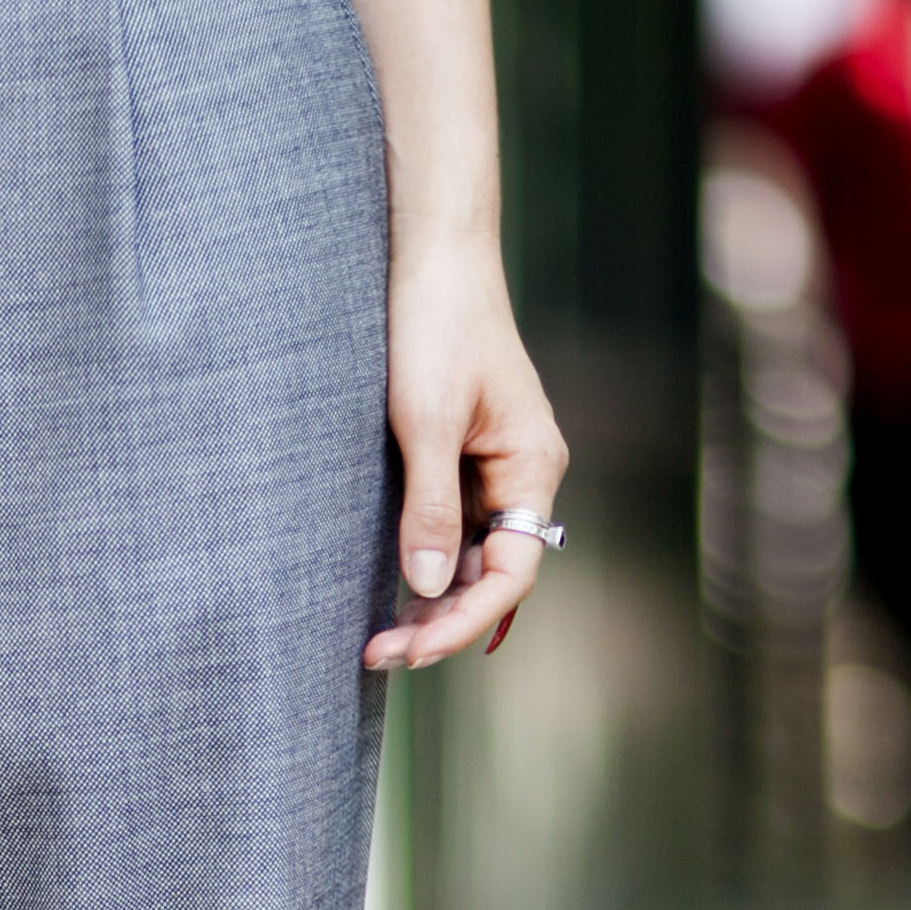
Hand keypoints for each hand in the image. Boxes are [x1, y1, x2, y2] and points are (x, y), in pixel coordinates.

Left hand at [363, 228, 568, 669]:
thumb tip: (432, 586)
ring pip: (472, 555)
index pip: (512, 573)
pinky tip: (388, 589)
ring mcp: (492, 466)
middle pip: (493, 574)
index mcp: (533, 466)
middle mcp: (523, 474)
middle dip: (442, 621)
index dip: (463, 622)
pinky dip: (423, 561)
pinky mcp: (460, 455)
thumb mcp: (424, 418)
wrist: (432, 254)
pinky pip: (452, 525)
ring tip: (377, 638)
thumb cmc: (433, 323)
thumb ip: (430, 505)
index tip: (409, 651)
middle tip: (378, 655)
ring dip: (432, 599)